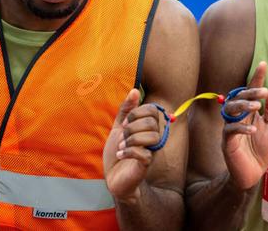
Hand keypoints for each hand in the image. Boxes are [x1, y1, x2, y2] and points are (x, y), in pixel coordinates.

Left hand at [103, 88, 164, 202]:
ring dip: (132, 139)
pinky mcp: (146, 165)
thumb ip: (126, 111)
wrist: (114, 177)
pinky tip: (120, 154)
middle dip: (133, 126)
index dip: (137, 112)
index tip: (125, 122)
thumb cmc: (118, 152)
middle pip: (153, 123)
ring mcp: (151, 151)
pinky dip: (129, 152)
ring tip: (121, 146)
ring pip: (153, 137)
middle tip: (122, 135)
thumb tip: (134, 90)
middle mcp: (153, 138)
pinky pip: (145, 154)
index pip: (153, 110)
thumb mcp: (118, 128)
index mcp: (147, 127)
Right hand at [222, 61, 267, 189]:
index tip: (263, 64)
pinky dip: (242, 128)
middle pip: (238, 97)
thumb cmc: (261, 150)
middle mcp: (238, 117)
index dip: (257, 78)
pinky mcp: (227, 142)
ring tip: (257, 107)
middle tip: (263, 91)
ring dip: (243, 106)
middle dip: (250, 92)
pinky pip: (230, 130)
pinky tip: (253, 129)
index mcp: (249, 112)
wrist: (254, 174)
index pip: (251, 91)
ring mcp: (230, 128)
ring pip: (230, 110)